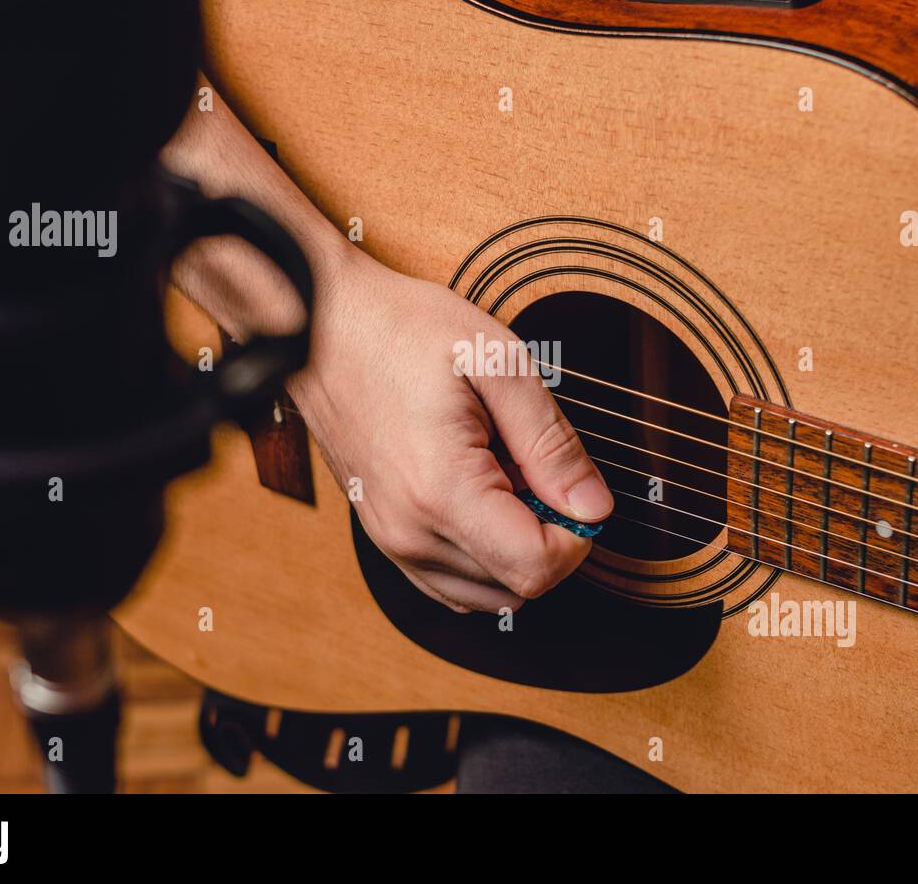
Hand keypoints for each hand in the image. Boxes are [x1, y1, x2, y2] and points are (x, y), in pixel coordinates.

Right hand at [161, 79, 611, 611]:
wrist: (323, 323)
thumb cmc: (400, 330)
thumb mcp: (498, 365)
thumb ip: (552, 443)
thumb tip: (594, 507)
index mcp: (442, 491)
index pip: (538, 568)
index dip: (578, 535)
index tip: (578, 489)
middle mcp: (410, 532)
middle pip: (516, 588)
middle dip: (549, 537)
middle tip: (539, 470)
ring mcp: (391, 540)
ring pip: (487, 594)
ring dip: (515, 548)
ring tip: (507, 477)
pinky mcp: (383, 535)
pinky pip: (451, 583)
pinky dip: (483, 555)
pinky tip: (484, 498)